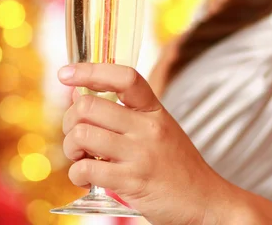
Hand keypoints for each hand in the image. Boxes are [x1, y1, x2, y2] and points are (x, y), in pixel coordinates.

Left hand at [58, 63, 237, 224]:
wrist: (205, 201)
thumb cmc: (177, 165)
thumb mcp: (160, 128)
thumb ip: (126, 113)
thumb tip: (80, 97)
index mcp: (154, 109)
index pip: (124, 77)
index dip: (90, 70)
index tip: (66, 73)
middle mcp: (147, 127)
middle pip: (90, 106)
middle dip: (70, 119)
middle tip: (74, 132)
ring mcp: (140, 154)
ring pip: (83, 134)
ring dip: (71, 147)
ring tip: (80, 156)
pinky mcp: (131, 182)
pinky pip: (86, 169)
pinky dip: (77, 174)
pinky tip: (86, 177)